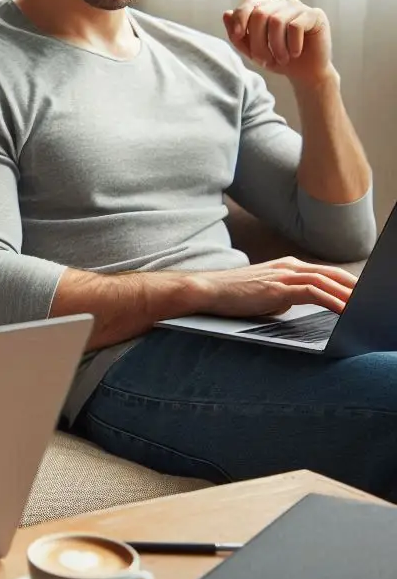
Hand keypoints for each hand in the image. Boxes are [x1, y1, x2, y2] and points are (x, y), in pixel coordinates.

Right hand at [190, 257, 356, 317]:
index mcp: (287, 266)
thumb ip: (286, 295)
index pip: (326, 273)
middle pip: (332, 274)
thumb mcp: (265, 294)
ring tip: (366, 309)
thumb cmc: (232, 295)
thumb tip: (300, 305)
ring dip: (349, 296)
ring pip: (326, 282)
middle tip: (374, 301)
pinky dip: (332, 302)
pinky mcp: (277, 288)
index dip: (348, 284)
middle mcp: (288, 266)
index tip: (363, 296)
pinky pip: (313, 292)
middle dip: (356, 288)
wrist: (206, 290)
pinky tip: (343, 312)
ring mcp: (283, 275)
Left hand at [223, 0, 334, 86]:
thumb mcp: (252, 51)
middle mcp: (281, 4)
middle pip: (260, 13)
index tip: (237, 35)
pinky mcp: (315, 15)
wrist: (305, 72)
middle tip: (263, 60)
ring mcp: (299, 7)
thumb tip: (226, 13)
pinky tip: (295, 53)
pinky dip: (292, 44)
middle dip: (257, 41)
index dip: (240, 17)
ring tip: (281, 59)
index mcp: (265, 9)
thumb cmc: (277, 60)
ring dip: (275, 46)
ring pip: (276, 20)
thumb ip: (237, 35)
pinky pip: (296, 26)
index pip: (249, 1)